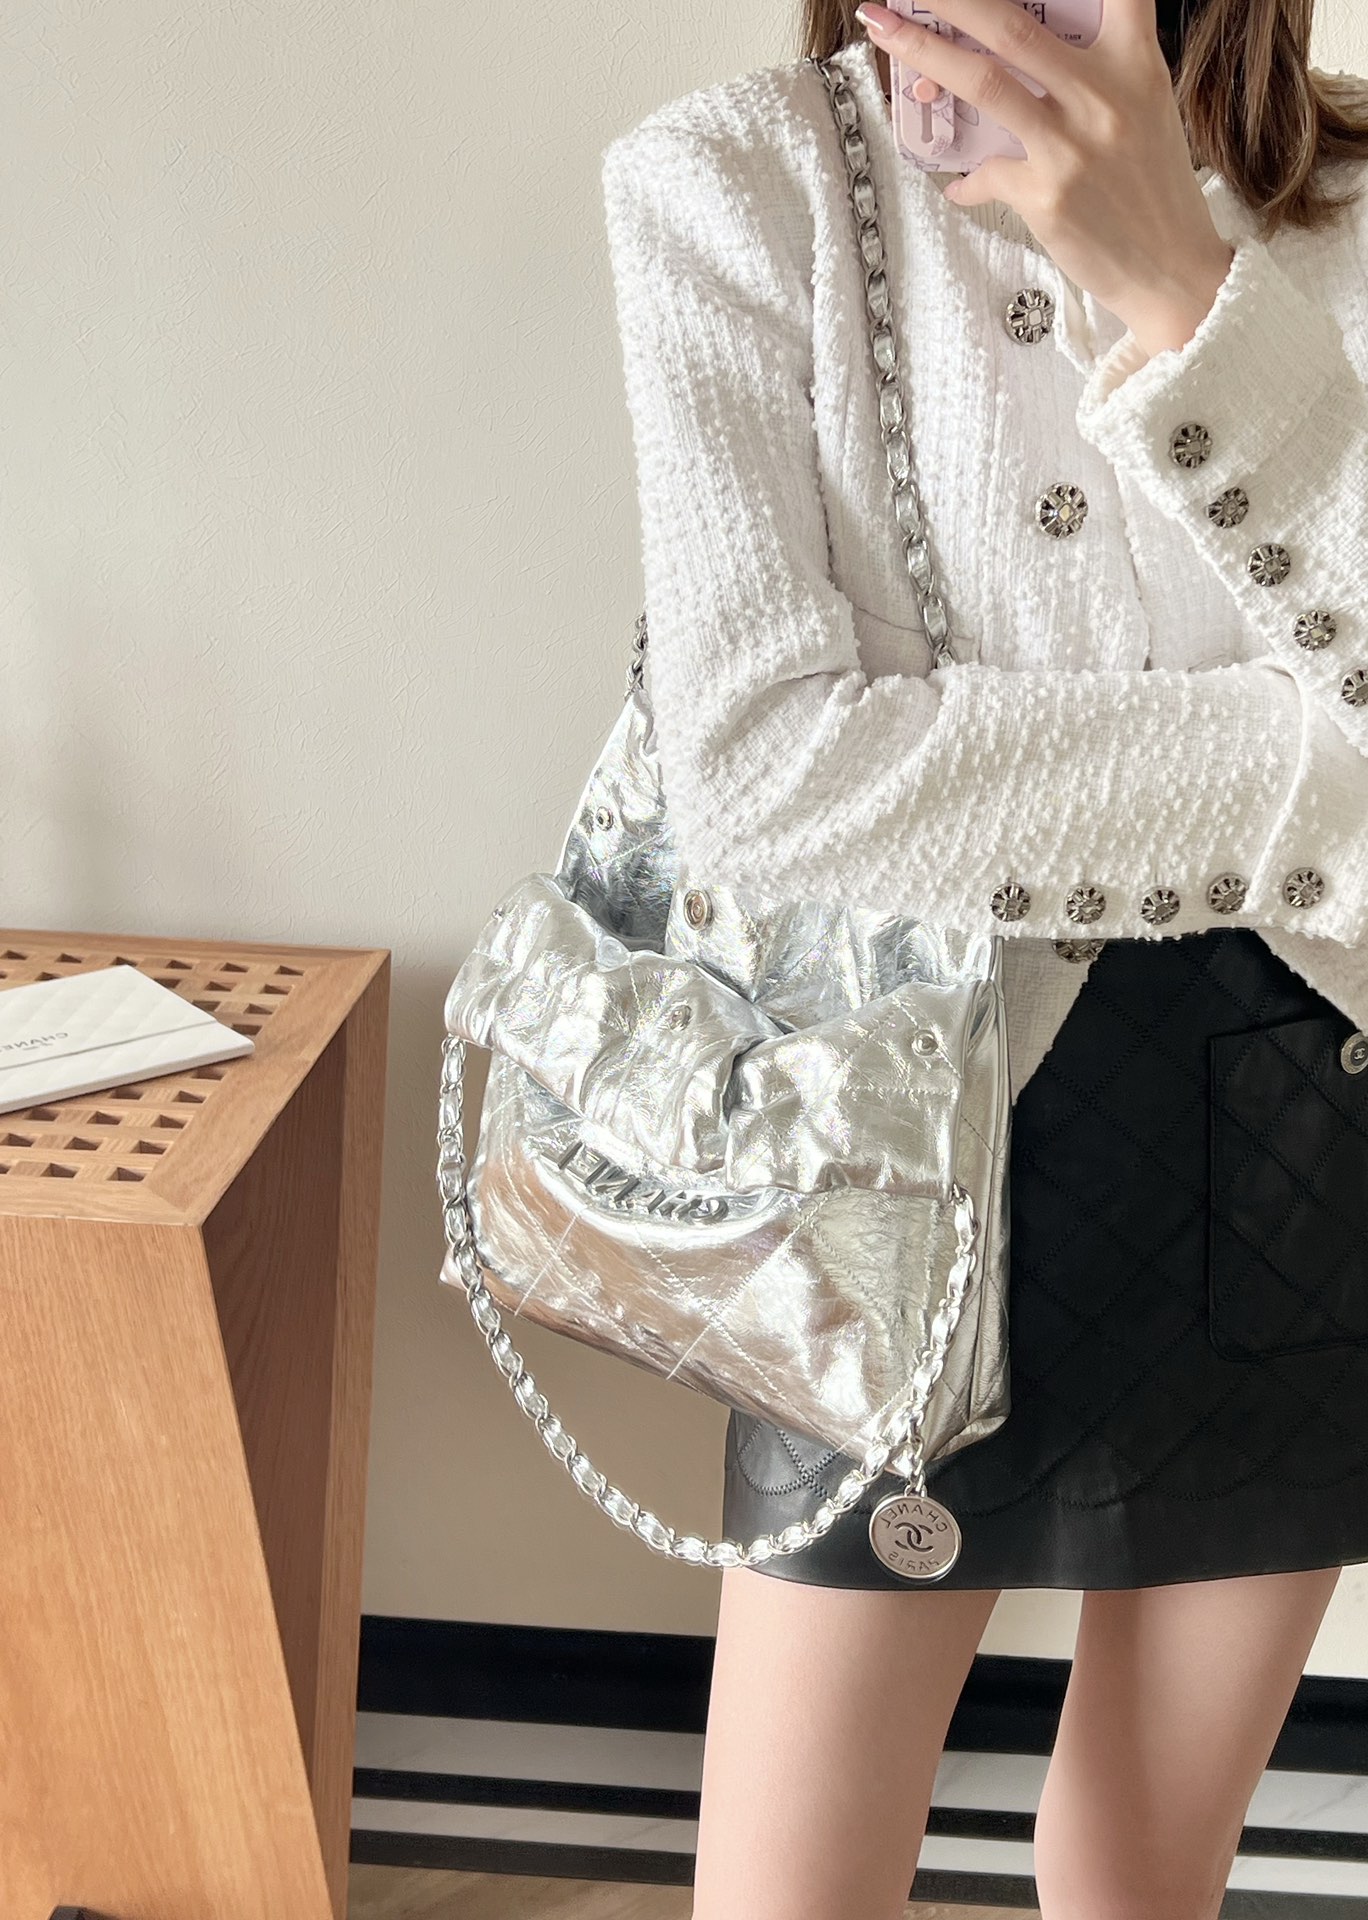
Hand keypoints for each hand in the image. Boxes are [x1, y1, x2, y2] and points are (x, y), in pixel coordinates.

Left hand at [854, 0, 1236, 358]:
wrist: (1172, 271)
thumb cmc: (1151, 188)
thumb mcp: (1143, 109)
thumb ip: (1094, 74)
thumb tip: (1016, 59)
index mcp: (1135, 62)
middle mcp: (1105, 94)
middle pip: (1013, 25)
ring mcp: (1071, 146)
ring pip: (983, 83)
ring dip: (923, 51)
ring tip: (882, 30)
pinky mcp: (1046, 195)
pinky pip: (984, 172)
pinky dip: (963, 176)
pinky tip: (957, 182)